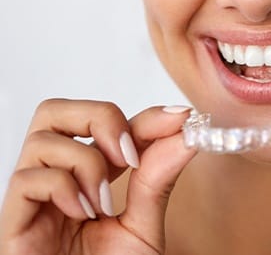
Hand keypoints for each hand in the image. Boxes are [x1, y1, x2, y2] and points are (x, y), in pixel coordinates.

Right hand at [0, 99, 195, 254]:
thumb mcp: (143, 226)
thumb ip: (159, 180)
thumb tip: (186, 135)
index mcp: (88, 177)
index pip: (108, 126)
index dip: (144, 116)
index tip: (180, 118)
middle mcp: (57, 179)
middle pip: (57, 111)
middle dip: (100, 118)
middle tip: (128, 155)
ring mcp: (31, 200)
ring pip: (43, 138)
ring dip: (86, 162)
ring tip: (103, 203)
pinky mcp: (12, 223)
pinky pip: (27, 179)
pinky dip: (62, 187)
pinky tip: (81, 214)